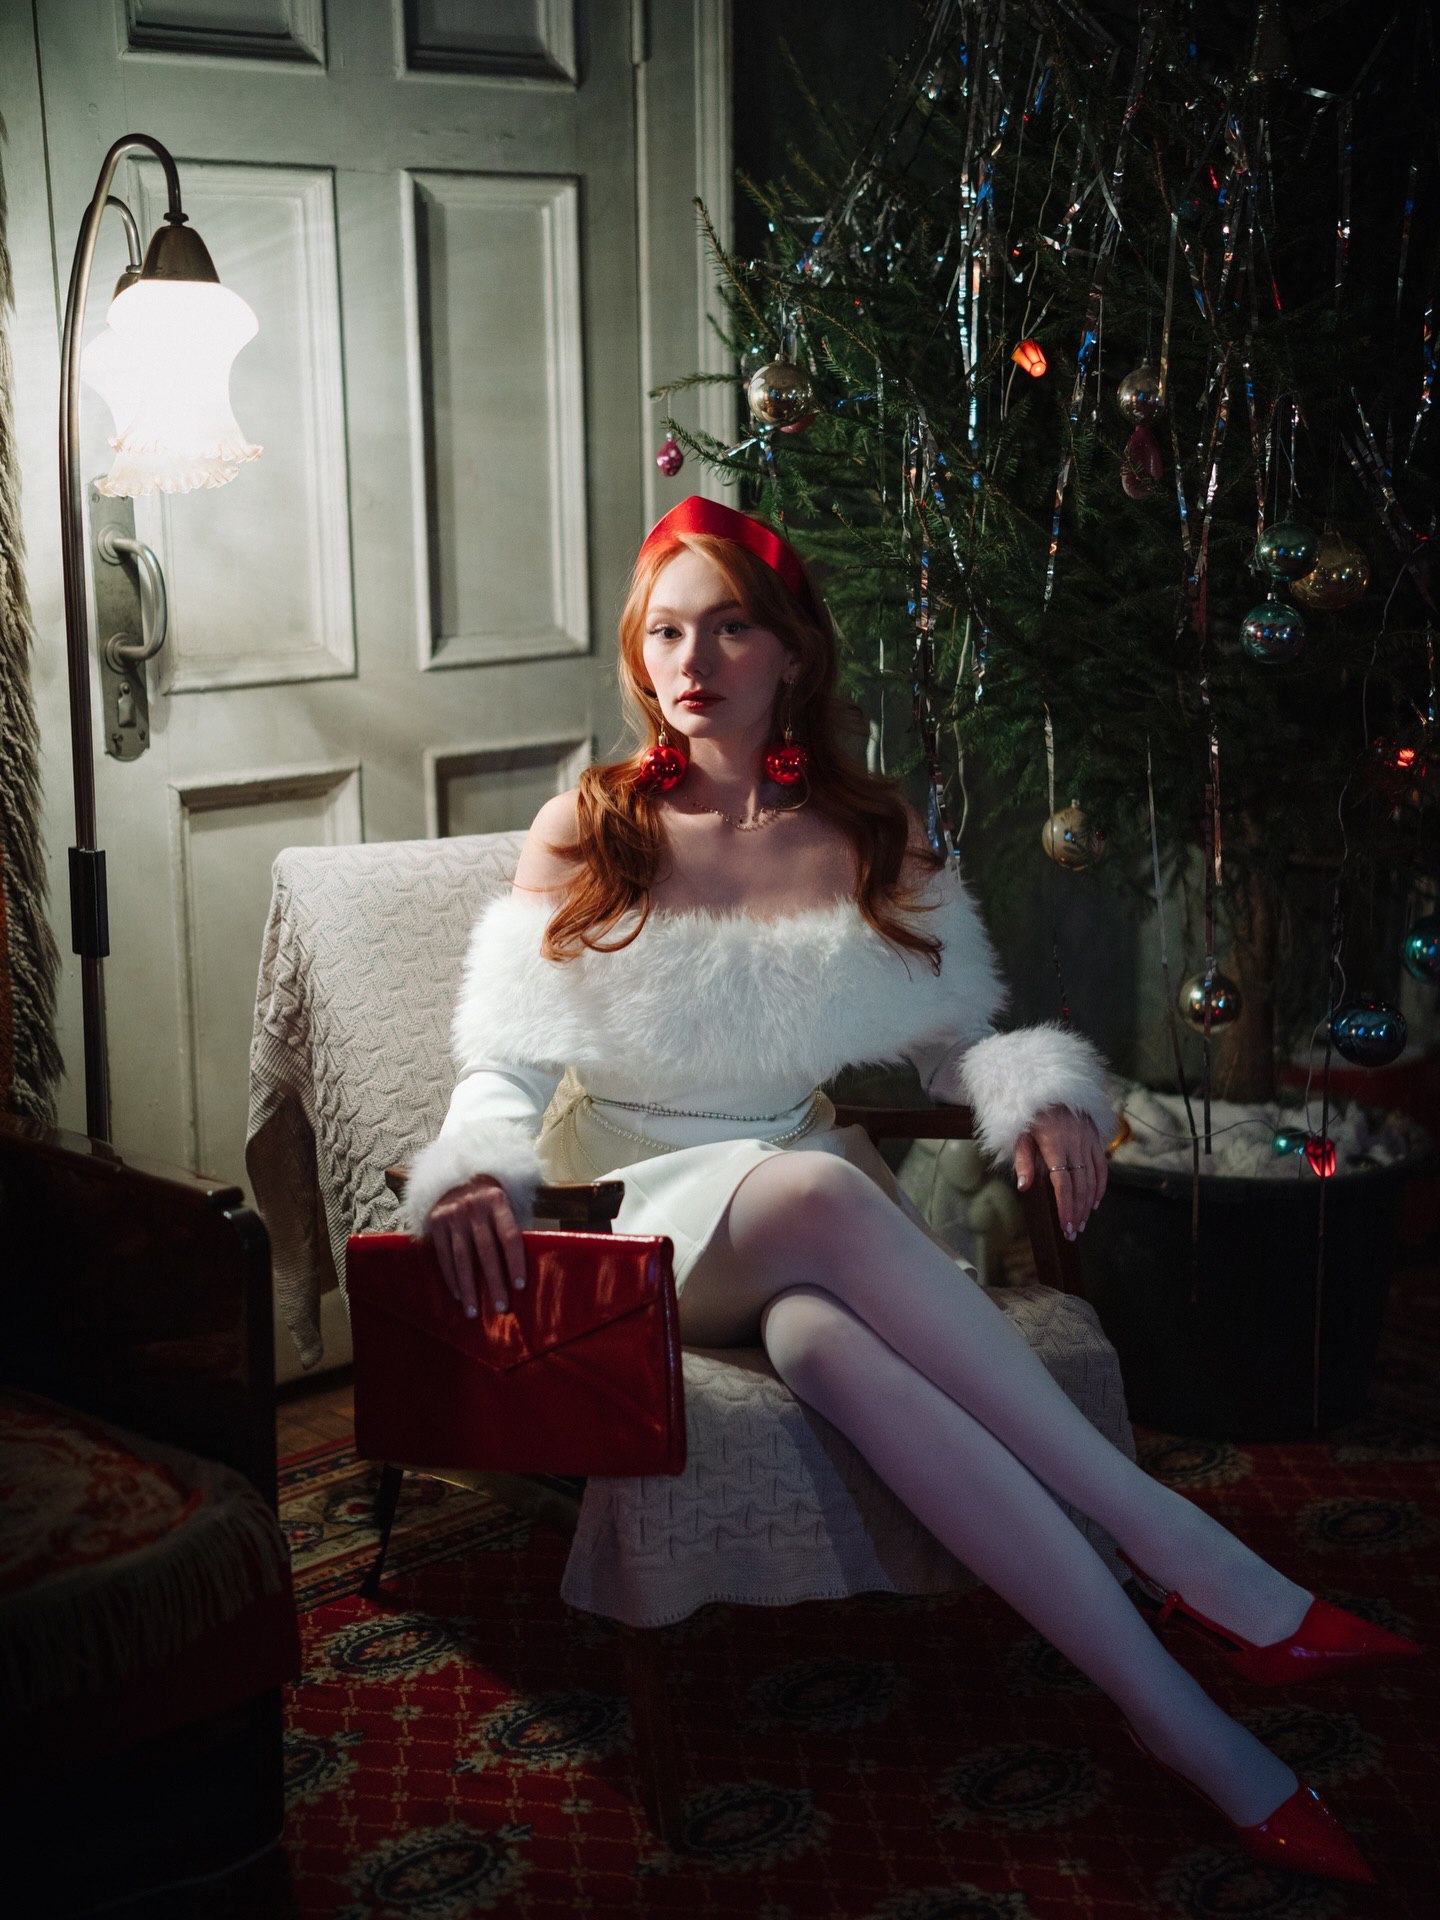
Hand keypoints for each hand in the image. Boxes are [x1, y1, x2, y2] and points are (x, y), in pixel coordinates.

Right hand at [427, 1174, 526, 1319]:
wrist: (454, 1177)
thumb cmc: (487, 1199)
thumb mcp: (503, 1204)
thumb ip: (509, 1228)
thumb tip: (522, 1267)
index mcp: (497, 1200)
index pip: (509, 1236)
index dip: (515, 1262)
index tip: (520, 1287)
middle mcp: (474, 1207)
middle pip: (487, 1251)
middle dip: (494, 1282)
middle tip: (501, 1307)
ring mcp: (452, 1214)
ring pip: (462, 1258)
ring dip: (469, 1288)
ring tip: (474, 1312)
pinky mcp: (435, 1222)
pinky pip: (444, 1256)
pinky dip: (451, 1278)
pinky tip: (458, 1295)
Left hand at [1013, 1108, 1106, 1240]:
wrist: (1052, 1091)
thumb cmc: (1032, 1117)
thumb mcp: (1021, 1137)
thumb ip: (1023, 1162)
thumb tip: (1023, 1187)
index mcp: (1055, 1146)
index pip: (1063, 1184)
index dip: (1065, 1207)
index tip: (1065, 1225)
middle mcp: (1075, 1145)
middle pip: (1079, 1186)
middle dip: (1077, 1212)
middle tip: (1073, 1231)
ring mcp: (1087, 1143)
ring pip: (1092, 1180)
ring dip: (1088, 1204)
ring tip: (1082, 1222)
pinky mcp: (1095, 1141)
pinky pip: (1102, 1168)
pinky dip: (1100, 1187)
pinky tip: (1094, 1202)